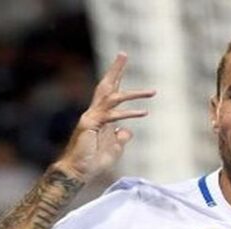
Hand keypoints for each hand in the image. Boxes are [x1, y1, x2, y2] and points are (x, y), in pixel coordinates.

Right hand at [54, 52, 155, 182]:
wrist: (78, 172)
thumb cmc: (93, 162)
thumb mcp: (114, 149)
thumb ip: (121, 138)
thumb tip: (127, 131)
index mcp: (101, 117)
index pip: (109, 93)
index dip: (117, 78)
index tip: (123, 64)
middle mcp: (95, 113)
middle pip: (106, 86)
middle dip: (115, 70)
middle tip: (123, 54)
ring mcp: (92, 117)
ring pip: (113, 98)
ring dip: (134, 94)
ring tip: (152, 92)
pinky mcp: (92, 124)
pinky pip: (113, 116)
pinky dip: (128, 114)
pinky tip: (144, 113)